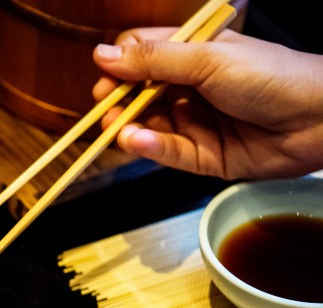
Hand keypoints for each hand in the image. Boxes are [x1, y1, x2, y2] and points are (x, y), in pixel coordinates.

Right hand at [91, 29, 322, 179]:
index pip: (142, 55)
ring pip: (149, 127)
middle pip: (139, 95)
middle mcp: (190, 89)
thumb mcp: (207, 59)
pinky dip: (150, 148)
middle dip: (119, 102)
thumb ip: (154, 59)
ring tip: (118, 128)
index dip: (120, 65)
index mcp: (193, 55)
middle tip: (106, 109)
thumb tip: (102, 55)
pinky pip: (169, 153)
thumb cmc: (271, 76)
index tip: (105, 77)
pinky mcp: (204, 157)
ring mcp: (196, 123)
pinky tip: (135, 141)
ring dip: (130, 127)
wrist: (320, 119)